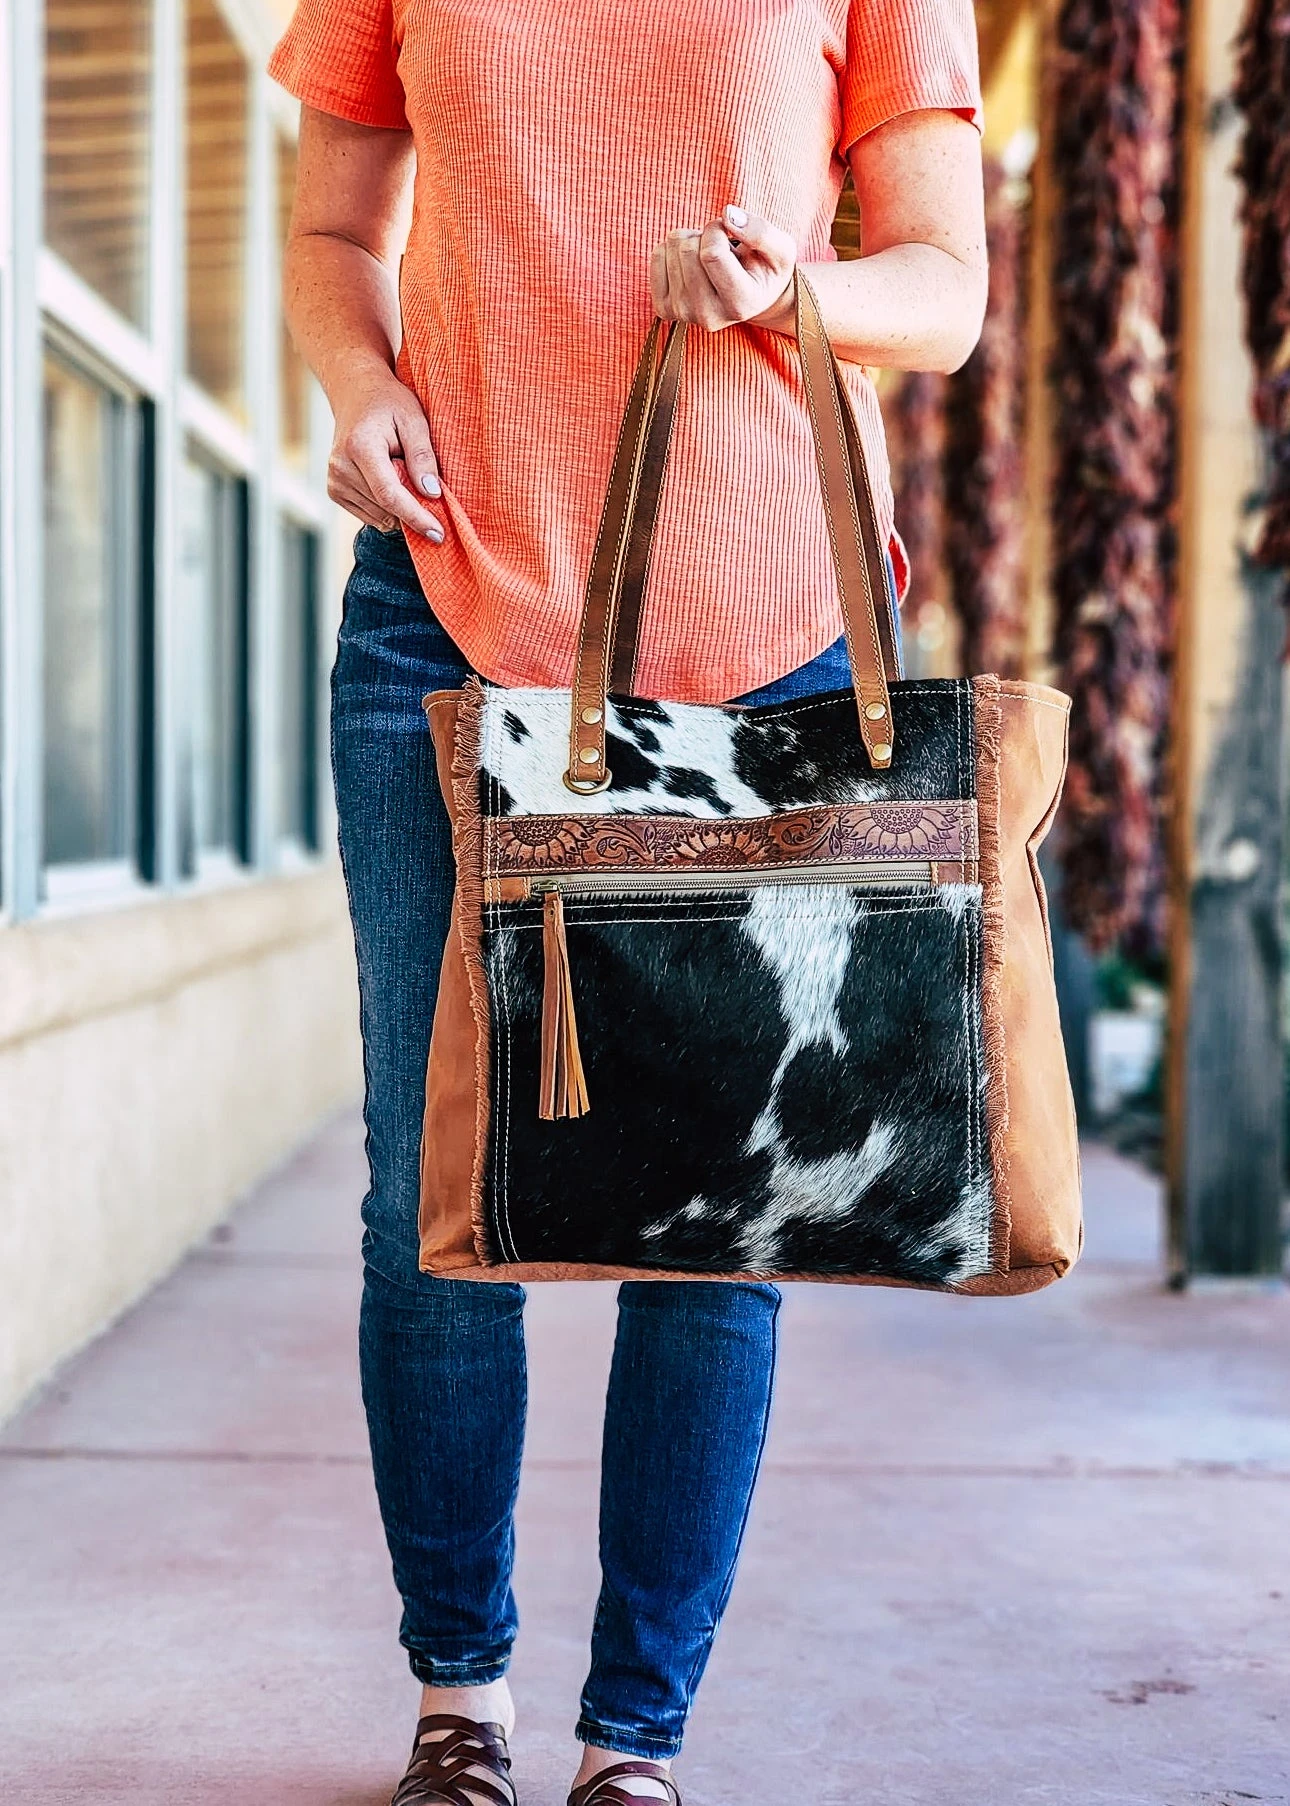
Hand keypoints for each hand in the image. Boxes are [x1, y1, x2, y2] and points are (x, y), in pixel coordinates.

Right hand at [327, 358, 444, 539]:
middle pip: (386, 508)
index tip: (438, 533)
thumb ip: (423, 456)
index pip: (390, 494)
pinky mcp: (335, 491)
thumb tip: (432, 493)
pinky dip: (387, 509)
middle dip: (414, 512)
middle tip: (432, 495)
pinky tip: (391, 483)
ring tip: (404, 476)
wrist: (355, 394)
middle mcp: (341, 467)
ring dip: (400, 510)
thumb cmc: (388, 403)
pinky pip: (370, 515)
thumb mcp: (414, 420)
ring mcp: (335, 481)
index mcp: (361, 447)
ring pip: (379, 516)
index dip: (416, 517)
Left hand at [649, 205, 796, 332]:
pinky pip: (656, 257)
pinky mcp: (665, 309)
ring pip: (670, 249)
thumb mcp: (780, 248)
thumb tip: (727, 214)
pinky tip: (691, 262)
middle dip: (702, 235)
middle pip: (687, 250)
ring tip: (708, 257)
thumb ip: (761, 231)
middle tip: (720, 248)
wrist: (752, 296)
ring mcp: (684, 314)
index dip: (717, 230)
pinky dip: (672, 249)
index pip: (711, 253)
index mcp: (740, 305)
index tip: (730, 234)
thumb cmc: (767, 268)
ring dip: (689, 241)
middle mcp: (709, 316)